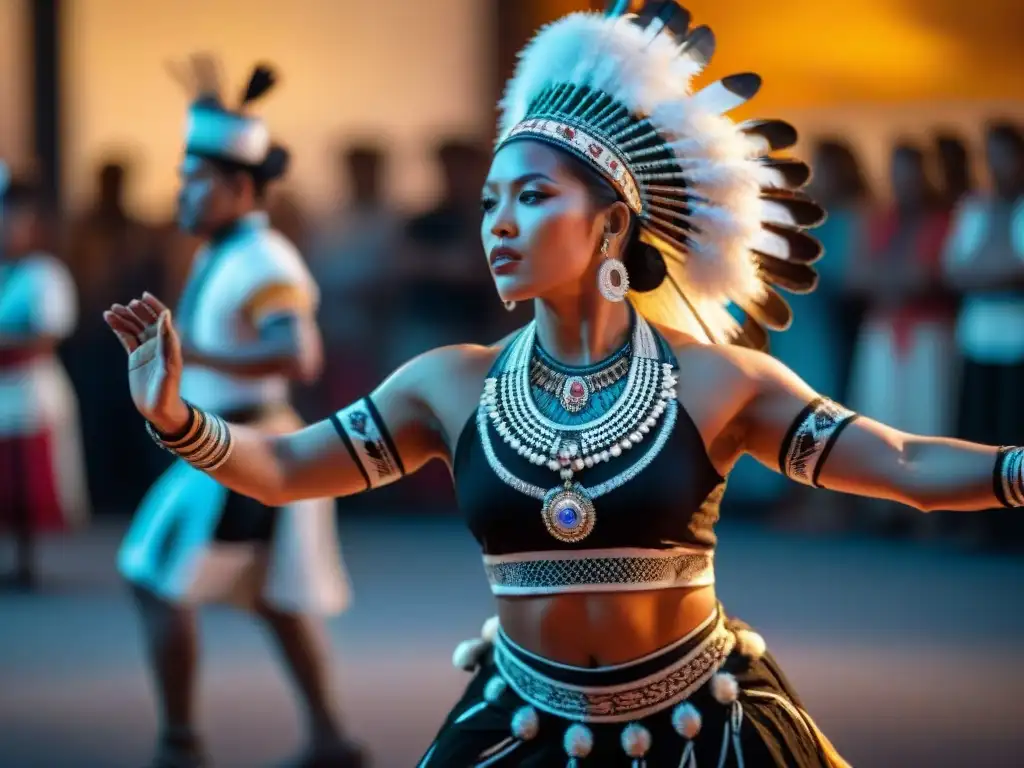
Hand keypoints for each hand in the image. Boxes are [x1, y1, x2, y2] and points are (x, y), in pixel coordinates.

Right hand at [103, 292, 189, 433]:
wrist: (159, 409)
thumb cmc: (168, 389)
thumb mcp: (169, 364)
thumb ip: (167, 340)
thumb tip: (165, 315)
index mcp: (169, 343)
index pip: (162, 319)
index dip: (154, 306)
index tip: (143, 296)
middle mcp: (158, 344)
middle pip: (146, 321)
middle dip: (136, 311)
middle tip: (125, 306)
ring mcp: (146, 350)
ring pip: (133, 328)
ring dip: (124, 318)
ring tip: (111, 310)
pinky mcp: (135, 358)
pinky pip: (126, 338)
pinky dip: (118, 328)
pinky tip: (109, 319)